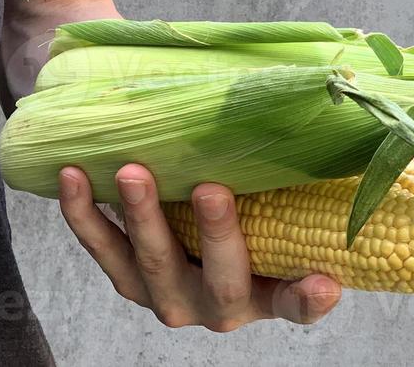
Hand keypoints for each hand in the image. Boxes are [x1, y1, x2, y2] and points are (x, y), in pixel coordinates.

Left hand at [59, 164, 340, 330]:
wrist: (184, 204)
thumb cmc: (247, 197)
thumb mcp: (276, 197)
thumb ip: (298, 176)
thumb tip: (340, 109)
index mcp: (267, 293)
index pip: (296, 303)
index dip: (309, 297)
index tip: (326, 281)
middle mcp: (218, 303)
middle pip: (221, 279)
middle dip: (216, 233)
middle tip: (212, 189)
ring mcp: (167, 293)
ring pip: (150, 264)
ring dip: (141, 217)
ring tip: (132, 173)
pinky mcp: (125, 276)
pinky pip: (101, 246)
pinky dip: (82, 211)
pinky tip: (73, 174)